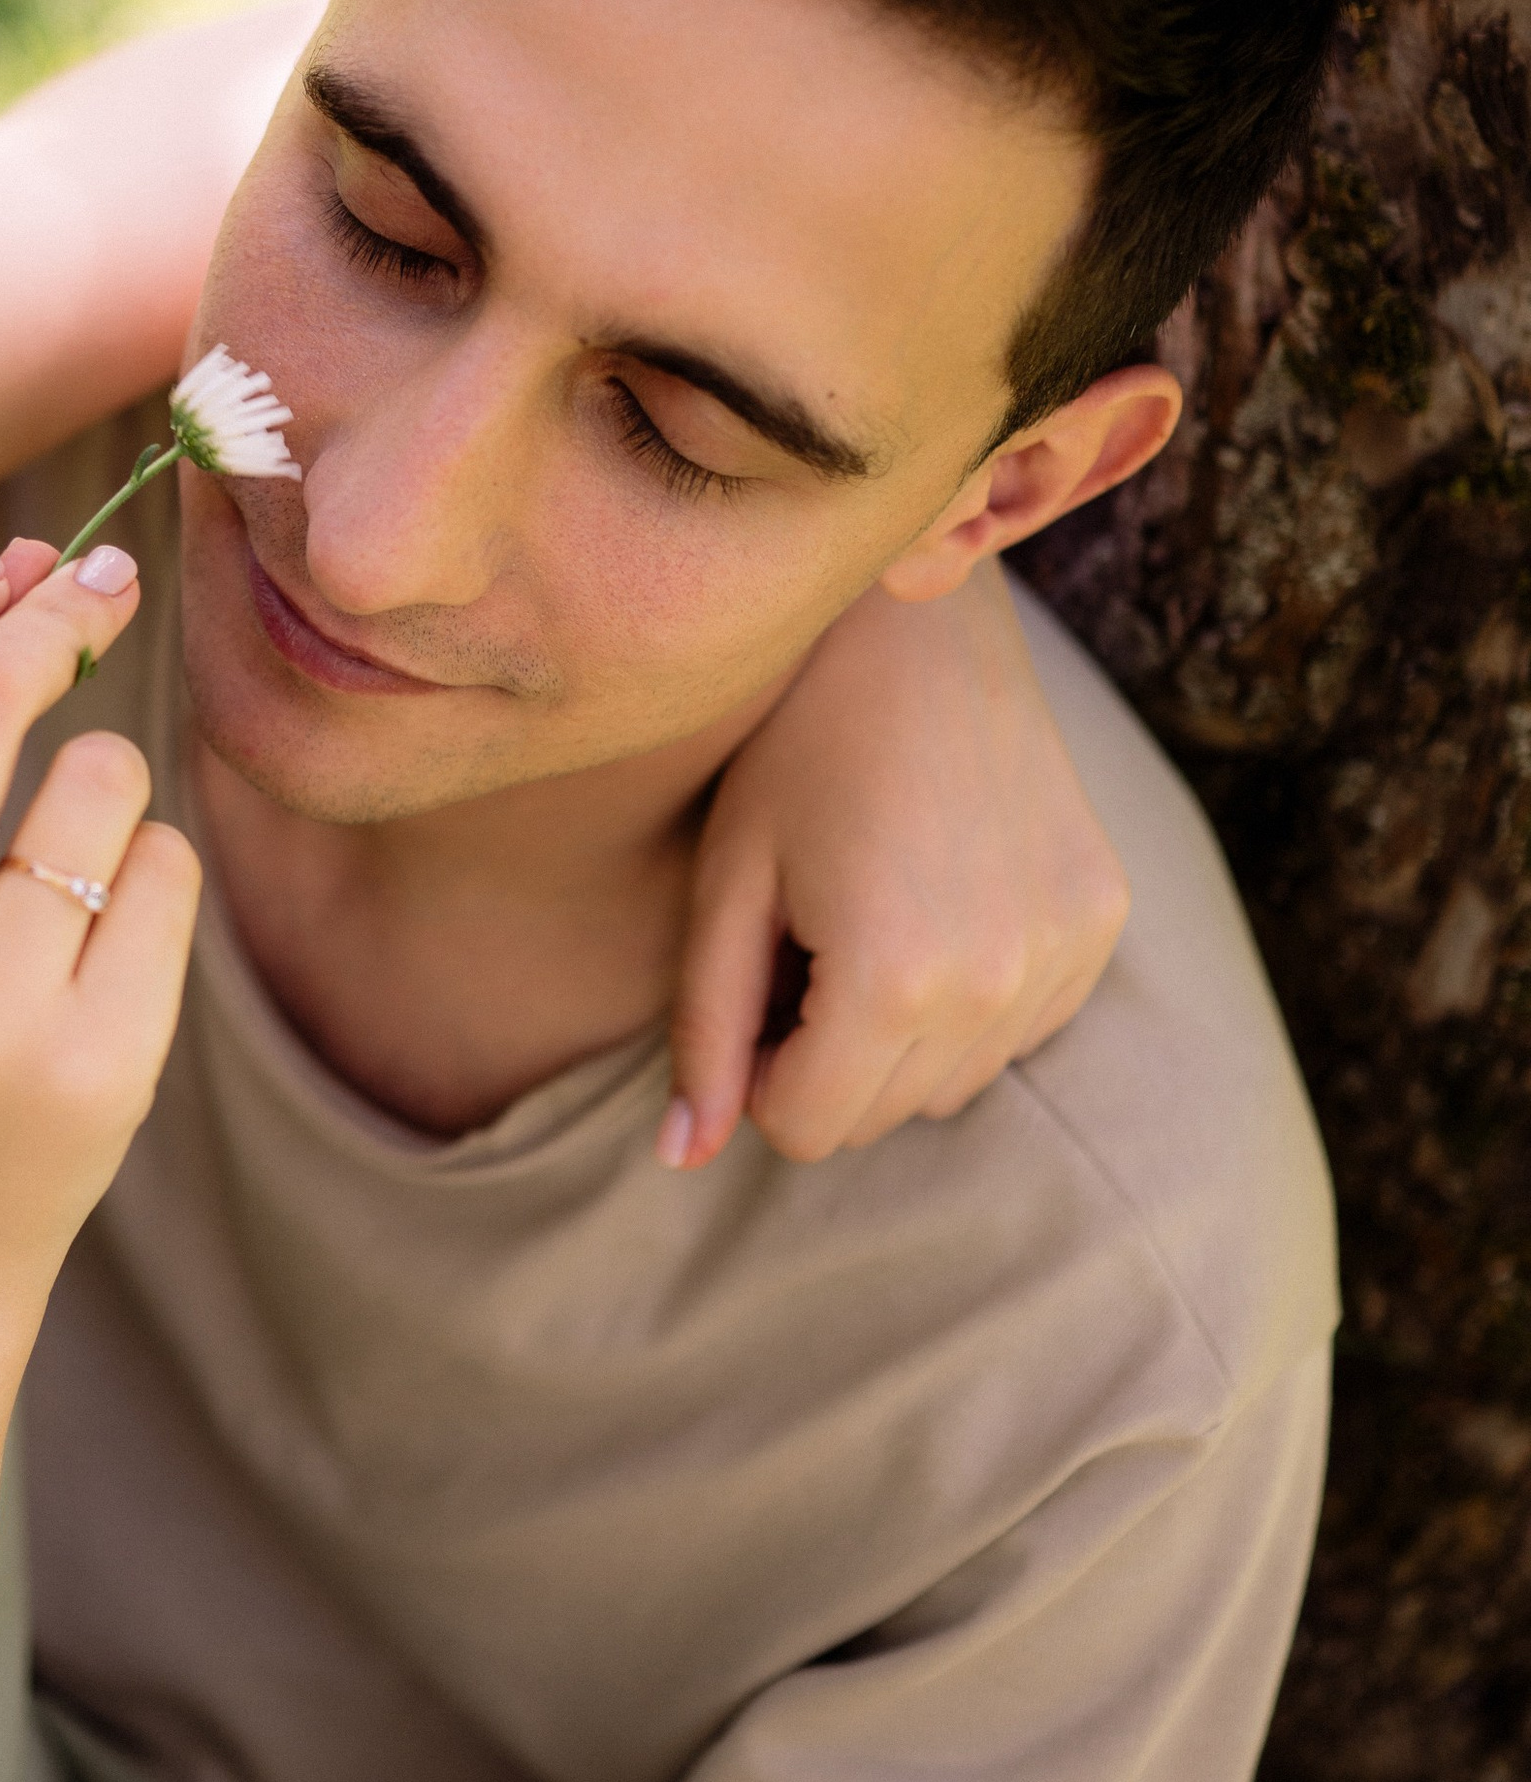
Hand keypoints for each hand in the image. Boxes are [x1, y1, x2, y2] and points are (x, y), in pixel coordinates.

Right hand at [0, 534, 199, 1354]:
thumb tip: (9, 569)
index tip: (6, 558)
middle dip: (55, 612)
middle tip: (103, 584)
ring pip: (99, 780)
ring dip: (107, 770)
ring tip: (75, 845)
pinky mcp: (101, 1062)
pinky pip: (165, 874)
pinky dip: (152, 868)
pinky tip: (107, 937)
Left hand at [664, 566, 1126, 1169]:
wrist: (918, 620)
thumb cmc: (791, 743)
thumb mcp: (726, 883)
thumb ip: (706, 1031)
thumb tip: (677, 1160)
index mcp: (892, 977)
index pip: (804, 1129)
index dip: (757, 1068)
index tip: (755, 975)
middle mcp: (998, 981)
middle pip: (881, 1114)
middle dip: (824, 1055)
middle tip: (805, 934)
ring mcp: (1066, 950)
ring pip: (952, 1082)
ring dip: (896, 1034)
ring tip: (867, 911)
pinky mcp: (1103, 917)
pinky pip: (1017, 1026)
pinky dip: (968, 996)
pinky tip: (935, 897)